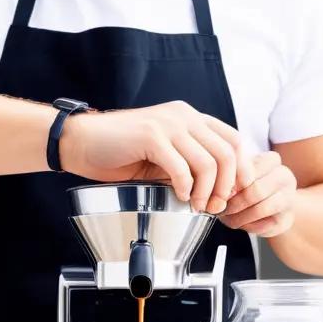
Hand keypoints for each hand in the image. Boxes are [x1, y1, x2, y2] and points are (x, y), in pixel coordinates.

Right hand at [58, 101, 254, 213]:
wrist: (80, 141)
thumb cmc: (117, 151)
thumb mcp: (162, 154)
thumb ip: (188, 162)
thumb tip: (219, 189)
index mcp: (189, 117)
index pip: (233, 139)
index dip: (242, 169)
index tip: (236, 193)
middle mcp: (183, 115)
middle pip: (228, 152)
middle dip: (228, 185)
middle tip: (217, 206)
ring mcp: (167, 124)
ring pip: (209, 162)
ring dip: (207, 191)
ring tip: (197, 205)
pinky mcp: (151, 136)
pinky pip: (182, 168)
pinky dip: (185, 188)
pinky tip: (179, 196)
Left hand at [219, 151, 296, 236]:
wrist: (272, 208)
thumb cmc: (249, 187)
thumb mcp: (239, 176)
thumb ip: (231, 178)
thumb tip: (218, 190)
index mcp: (271, 160)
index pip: (247, 169)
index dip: (229, 183)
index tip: (218, 192)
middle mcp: (284, 176)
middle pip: (255, 190)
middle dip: (233, 203)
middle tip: (219, 209)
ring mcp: (289, 198)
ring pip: (260, 209)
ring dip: (238, 217)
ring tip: (227, 218)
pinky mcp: (287, 219)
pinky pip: (263, 225)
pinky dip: (247, 227)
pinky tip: (240, 223)